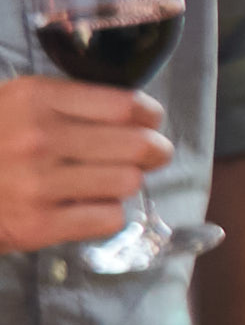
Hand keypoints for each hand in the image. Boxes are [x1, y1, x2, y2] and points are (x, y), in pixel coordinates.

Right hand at [0, 74, 165, 251]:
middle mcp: (37, 138)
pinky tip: (86, 207)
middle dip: (151, 151)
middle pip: (137, 146)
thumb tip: (135, 112)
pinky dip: (106, 214)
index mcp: (35, 99)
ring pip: (128, 183)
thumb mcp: (12, 102)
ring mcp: (35, 184)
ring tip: (104, 181)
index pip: (126, 105)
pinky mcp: (34, 226)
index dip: (149, 116)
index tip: (150, 122)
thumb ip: (66, 101)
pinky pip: (107, 218)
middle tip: (148, 155)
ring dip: (124, 183)